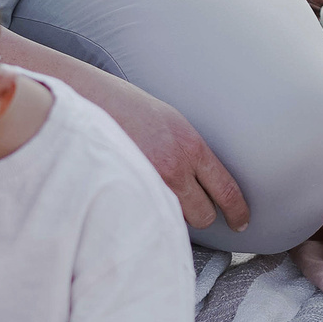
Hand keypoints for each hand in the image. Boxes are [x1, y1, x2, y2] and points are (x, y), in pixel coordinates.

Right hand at [93, 79, 249, 233]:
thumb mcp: (168, 120)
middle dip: (200, 216)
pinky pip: (145, 219)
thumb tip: (200, 178)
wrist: (81, 99)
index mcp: (190, 145)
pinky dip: (145, 216)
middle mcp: (173, 168)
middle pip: (203, 215)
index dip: (237, 211)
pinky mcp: (123, 194)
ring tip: (155, 196)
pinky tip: (136, 203)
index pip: (225, 190)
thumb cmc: (123, 105)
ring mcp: (147, 184)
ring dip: (169, 215)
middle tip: (192, 209)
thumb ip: (187, 150)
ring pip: (173, 220)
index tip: (241, 222)